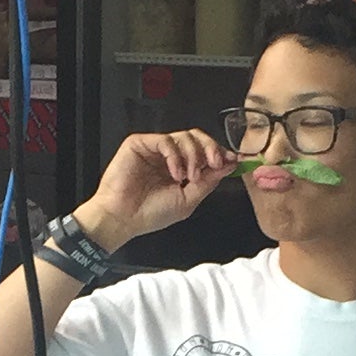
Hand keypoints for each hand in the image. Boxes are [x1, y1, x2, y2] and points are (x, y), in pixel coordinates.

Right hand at [75, 130, 238, 250]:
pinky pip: (166, 140)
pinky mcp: (140, 143)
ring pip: (185, 137)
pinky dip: (175, 156)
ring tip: (188, 177)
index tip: (233, 161)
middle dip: (211, 149)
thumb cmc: (149, 214)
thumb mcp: (188, 200)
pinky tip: (174, 173)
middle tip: (215, 163)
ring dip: (193, 156)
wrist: (123, 218)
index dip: (219, 154)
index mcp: (180, 169)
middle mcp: (168, 157)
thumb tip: (228, 165)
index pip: (204, 152)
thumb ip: (208, 181)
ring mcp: (154, 149)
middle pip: (197, 138)